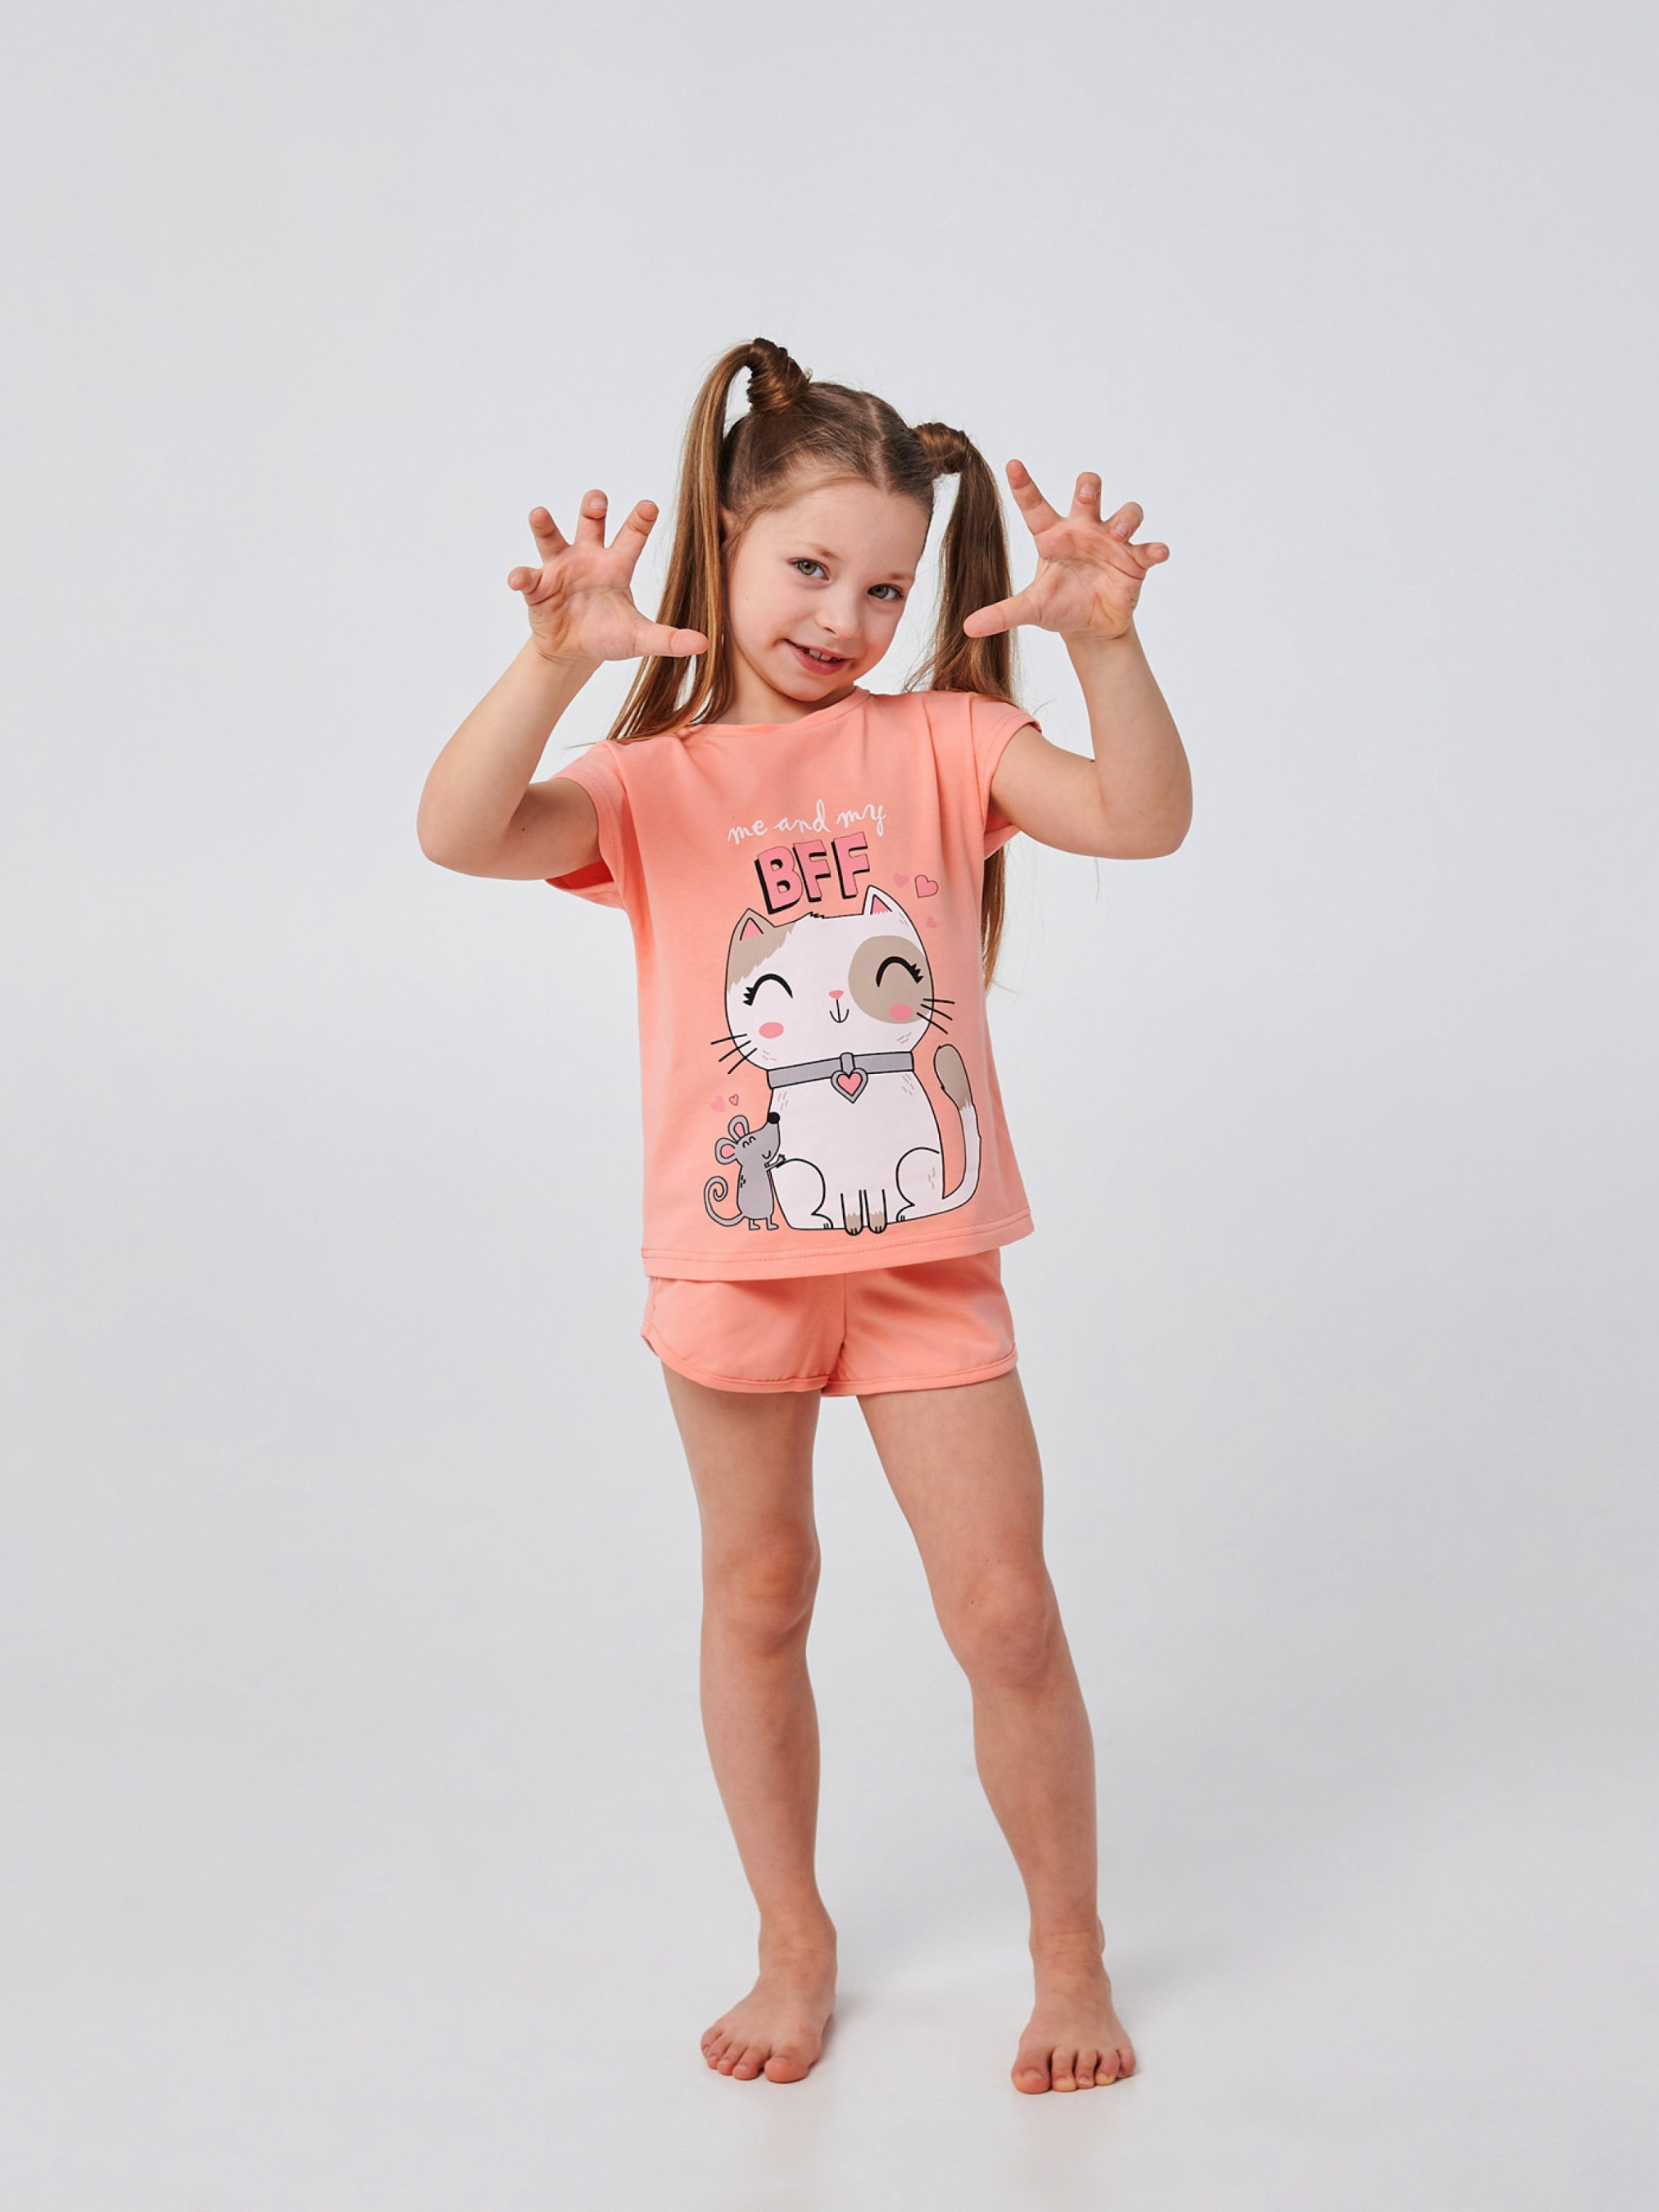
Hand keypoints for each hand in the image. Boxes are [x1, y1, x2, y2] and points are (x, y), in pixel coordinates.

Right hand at [507, 492, 708, 663]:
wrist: (574, 652)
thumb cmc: (609, 635)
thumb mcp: (640, 638)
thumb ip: (669, 639)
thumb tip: (703, 644)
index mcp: (617, 565)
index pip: (632, 536)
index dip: (640, 520)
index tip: (649, 506)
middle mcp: (588, 557)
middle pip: (590, 521)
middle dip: (593, 507)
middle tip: (598, 502)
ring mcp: (560, 569)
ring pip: (551, 538)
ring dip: (545, 525)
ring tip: (540, 515)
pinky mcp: (537, 587)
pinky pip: (527, 577)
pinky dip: (521, 576)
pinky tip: (518, 579)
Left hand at [964, 461, 1168, 643]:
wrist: (1090, 628)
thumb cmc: (1059, 606)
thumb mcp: (1031, 609)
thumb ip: (1002, 613)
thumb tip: (968, 627)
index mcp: (1053, 535)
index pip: (1036, 505)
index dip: (1024, 484)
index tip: (1011, 464)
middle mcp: (1083, 529)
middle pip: (1088, 491)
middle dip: (1089, 485)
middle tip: (1087, 492)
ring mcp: (1112, 542)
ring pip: (1125, 513)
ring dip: (1125, 518)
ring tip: (1118, 533)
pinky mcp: (1135, 560)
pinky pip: (1149, 548)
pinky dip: (1155, 548)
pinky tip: (1159, 553)